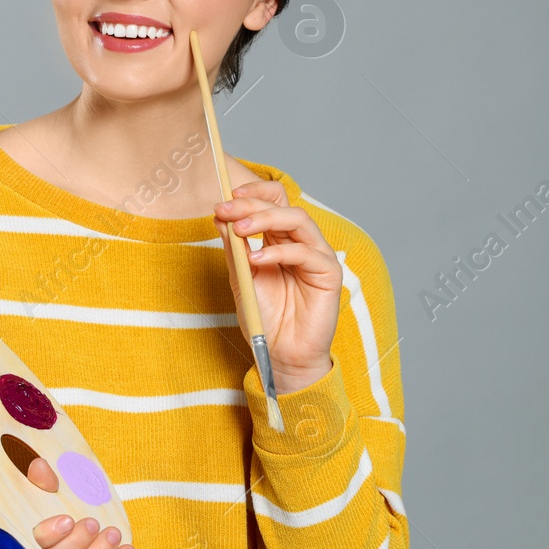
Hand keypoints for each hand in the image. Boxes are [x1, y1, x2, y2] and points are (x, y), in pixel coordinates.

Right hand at [24, 458, 134, 548]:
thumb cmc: (37, 509)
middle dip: (77, 543)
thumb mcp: (34, 492)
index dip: (50, 534)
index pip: (34, 543)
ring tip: (113, 534)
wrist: (47, 531)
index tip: (67, 520)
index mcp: (23, 542)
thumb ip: (38, 482)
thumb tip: (40, 466)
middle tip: (92, 523)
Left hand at [213, 179, 339, 393]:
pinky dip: (279, 252)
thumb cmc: (264, 317)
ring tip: (240, 230)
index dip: (253, 194)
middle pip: (282, 206)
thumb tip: (220, 216)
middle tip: (226, 211)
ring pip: (297, 220)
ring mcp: (317, 255)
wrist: (280, 353)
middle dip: (251, 205)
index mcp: (281, 239)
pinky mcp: (329, 273)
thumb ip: (234, 248)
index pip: (274, 201)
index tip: (226, 200)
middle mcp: (301, 242)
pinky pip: (306, 253)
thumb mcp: (241, 278)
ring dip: (265, 219)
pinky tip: (257, 259)